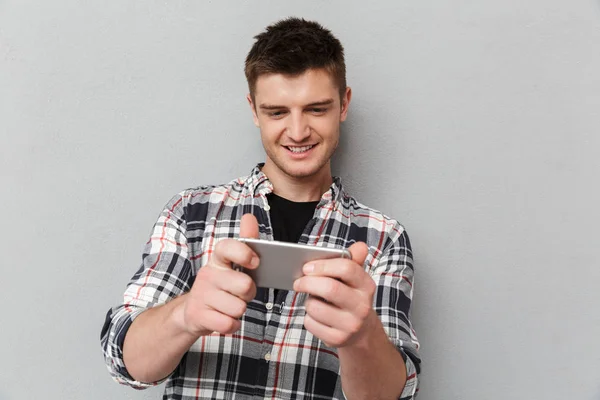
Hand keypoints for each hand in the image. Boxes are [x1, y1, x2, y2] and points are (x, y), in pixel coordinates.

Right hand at [181, 214, 259, 335]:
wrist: (193, 311)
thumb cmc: (221, 285)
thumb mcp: (232, 263)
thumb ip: (246, 241)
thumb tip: (249, 216)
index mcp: (217, 259)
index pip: (227, 247)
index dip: (243, 253)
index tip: (255, 261)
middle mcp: (208, 274)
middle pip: (244, 285)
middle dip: (249, 293)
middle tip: (241, 293)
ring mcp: (201, 295)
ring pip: (238, 308)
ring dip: (239, 311)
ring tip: (230, 305)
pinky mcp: (198, 315)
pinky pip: (228, 324)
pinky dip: (231, 325)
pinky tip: (225, 318)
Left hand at [293, 242, 375, 347]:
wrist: (361, 333)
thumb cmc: (352, 298)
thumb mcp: (356, 280)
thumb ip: (354, 261)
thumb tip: (360, 246)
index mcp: (366, 286)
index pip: (347, 269)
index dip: (323, 266)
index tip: (307, 267)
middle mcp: (362, 306)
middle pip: (329, 288)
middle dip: (308, 283)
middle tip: (298, 282)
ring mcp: (351, 324)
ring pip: (316, 307)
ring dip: (308, 302)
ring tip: (312, 300)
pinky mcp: (338, 339)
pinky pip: (311, 323)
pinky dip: (308, 318)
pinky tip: (316, 316)